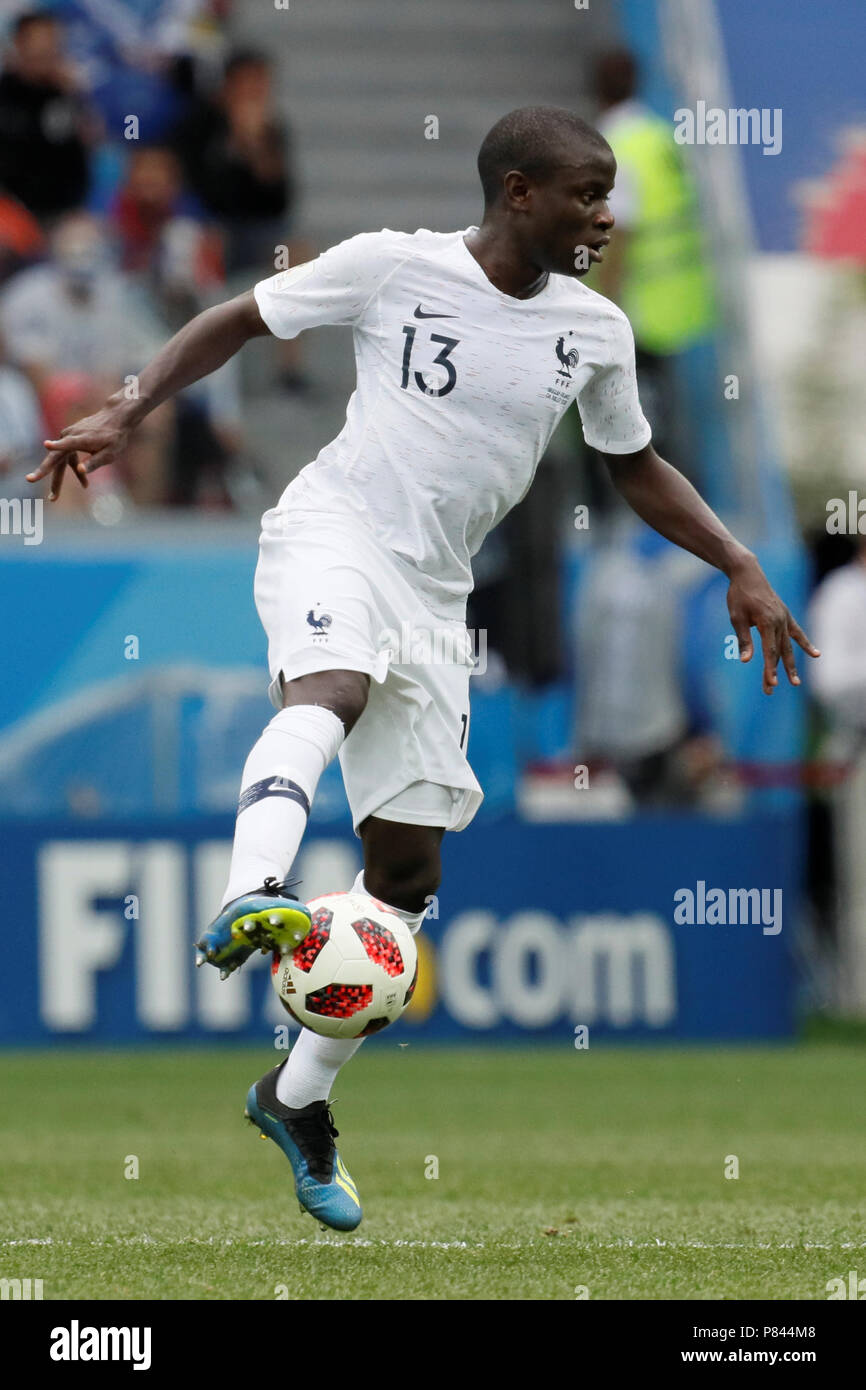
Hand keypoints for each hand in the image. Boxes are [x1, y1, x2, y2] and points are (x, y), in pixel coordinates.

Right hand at [26, 404, 133, 501]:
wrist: (114, 417)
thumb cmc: (115, 438)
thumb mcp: (110, 454)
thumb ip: (94, 462)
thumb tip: (80, 469)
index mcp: (81, 439)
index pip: (67, 444)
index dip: (57, 445)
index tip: (47, 445)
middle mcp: (70, 436)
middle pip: (54, 457)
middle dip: (42, 470)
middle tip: (29, 479)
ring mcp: (67, 436)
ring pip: (59, 460)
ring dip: (58, 478)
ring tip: (54, 497)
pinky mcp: (69, 438)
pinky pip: (68, 457)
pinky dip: (75, 469)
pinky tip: (85, 484)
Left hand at [727, 555, 819, 693]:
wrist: (748, 573)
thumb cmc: (739, 595)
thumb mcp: (736, 617)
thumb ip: (744, 639)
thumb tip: (746, 660)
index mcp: (767, 622)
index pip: (769, 651)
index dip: (770, 669)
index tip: (771, 684)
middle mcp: (780, 621)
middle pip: (779, 652)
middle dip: (776, 672)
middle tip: (772, 690)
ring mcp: (785, 618)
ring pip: (788, 646)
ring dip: (790, 665)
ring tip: (795, 682)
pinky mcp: (785, 615)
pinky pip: (797, 632)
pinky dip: (805, 644)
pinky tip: (816, 654)